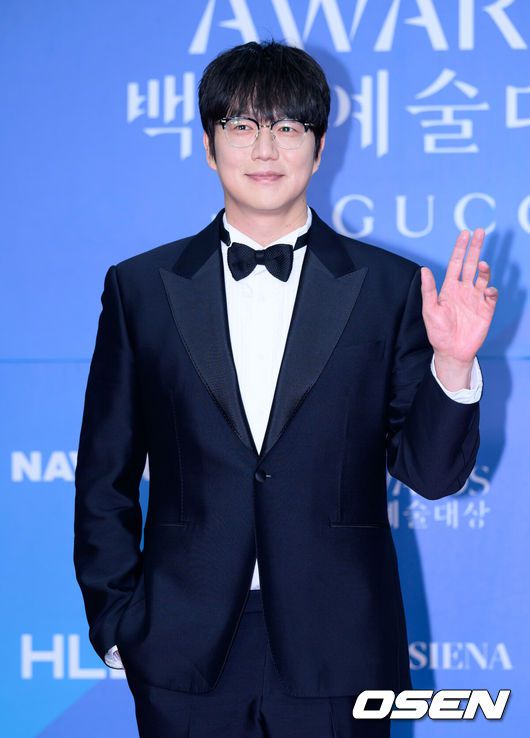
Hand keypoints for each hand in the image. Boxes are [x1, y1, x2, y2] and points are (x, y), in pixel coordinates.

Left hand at [420, 229, 498, 367]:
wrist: (452, 351)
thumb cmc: (438, 332)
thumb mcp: (430, 310)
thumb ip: (428, 290)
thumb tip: (424, 269)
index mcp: (449, 288)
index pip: (456, 263)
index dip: (460, 248)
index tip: (465, 233)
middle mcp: (464, 290)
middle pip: (471, 264)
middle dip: (475, 248)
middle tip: (480, 232)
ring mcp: (476, 299)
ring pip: (483, 278)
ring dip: (484, 269)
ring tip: (482, 264)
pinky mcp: (486, 310)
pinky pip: (491, 296)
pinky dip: (491, 291)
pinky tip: (487, 290)